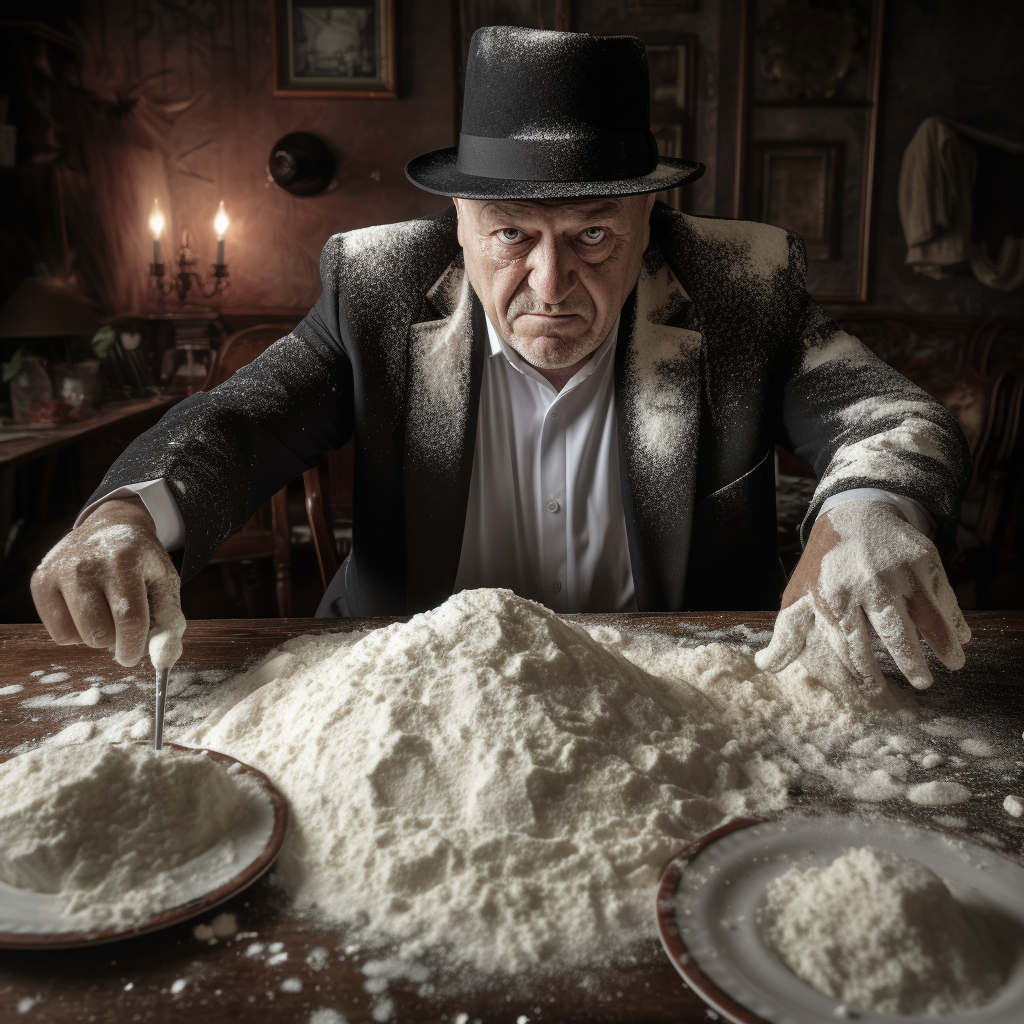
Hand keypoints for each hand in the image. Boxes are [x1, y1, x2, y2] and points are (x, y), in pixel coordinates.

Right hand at [30, 497, 185, 667]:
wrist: (112, 525)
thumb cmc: (142, 563)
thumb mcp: (164, 583)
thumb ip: (169, 623)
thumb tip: (163, 662)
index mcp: (124, 561)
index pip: (130, 619)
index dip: (134, 646)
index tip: (134, 656)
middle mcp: (87, 564)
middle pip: (101, 633)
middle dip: (117, 640)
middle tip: (124, 623)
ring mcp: (59, 571)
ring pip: (79, 636)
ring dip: (98, 636)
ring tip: (107, 613)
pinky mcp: (40, 581)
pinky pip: (59, 633)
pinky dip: (76, 633)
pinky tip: (87, 610)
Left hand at [755, 500, 969, 690]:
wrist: (853, 512)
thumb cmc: (824, 566)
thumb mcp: (798, 596)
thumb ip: (786, 635)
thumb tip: (764, 666)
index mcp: (831, 597)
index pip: (850, 643)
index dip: (864, 671)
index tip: (875, 692)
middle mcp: (863, 583)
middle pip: (890, 630)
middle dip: (908, 659)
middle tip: (921, 683)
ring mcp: (894, 569)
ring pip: (922, 612)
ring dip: (941, 641)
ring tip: (955, 663)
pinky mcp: (920, 557)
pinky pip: (941, 591)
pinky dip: (953, 614)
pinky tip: (962, 635)